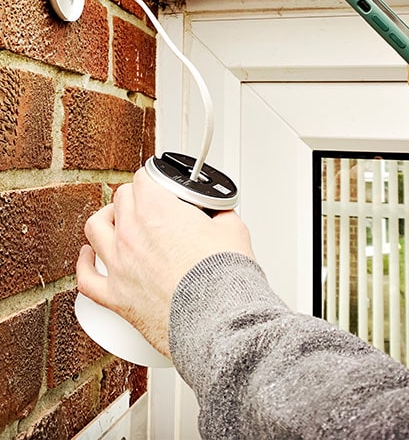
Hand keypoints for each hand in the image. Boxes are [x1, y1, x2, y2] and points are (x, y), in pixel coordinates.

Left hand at [76, 167, 253, 357]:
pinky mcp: (116, 297)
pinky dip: (84, 264)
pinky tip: (87, 257)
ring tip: (115, 220)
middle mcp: (132, 234)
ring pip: (95, 229)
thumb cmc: (223, 279)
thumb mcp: (233, 230)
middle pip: (121, 199)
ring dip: (105, 219)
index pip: (144, 178)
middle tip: (148, 205)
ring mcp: (120, 265)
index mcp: (158, 211)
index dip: (154, 179)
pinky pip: (86, 278)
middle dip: (135, 197)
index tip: (161, 185)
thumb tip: (219, 214)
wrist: (217, 321)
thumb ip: (220, 214)